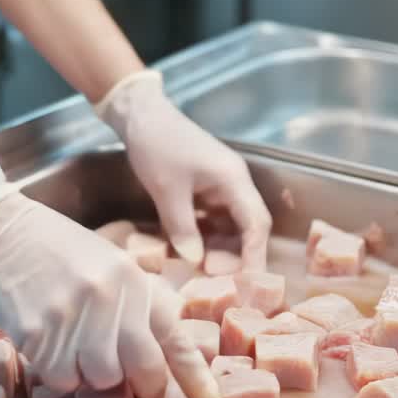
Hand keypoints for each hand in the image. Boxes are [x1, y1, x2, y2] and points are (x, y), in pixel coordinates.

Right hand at [0, 164, 220, 397]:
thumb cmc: (54, 247)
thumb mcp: (108, 262)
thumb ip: (135, 301)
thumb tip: (160, 349)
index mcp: (131, 279)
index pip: (172, 335)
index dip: (192, 373)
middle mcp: (109, 298)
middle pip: (140, 369)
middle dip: (140, 384)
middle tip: (129, 383)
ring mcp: (72, 317)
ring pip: (99, 380)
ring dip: (90, 374)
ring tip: (74, 346)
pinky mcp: (36, 332)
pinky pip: (60, 378)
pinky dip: (57, 372)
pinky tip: (48, 344)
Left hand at [96, 70, 271, 270]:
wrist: (140, 115)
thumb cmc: (157, 145)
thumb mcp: (167, 190)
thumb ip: (183, 228)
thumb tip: (196, 261)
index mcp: (233, 179)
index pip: (256, 223)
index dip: (254, 255)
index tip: (247, 283)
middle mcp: (234, 183)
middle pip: (249, 227)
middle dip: (237, 255)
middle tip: (214, 278)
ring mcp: (220, 186)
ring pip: (231, 226)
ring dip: (221, 249)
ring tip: (203, 271)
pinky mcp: (205, 189)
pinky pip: (214, 219)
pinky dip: (207, 237)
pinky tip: (193, 252)